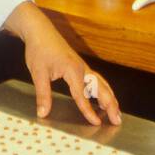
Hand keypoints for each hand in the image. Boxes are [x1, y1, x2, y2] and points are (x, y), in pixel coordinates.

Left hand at [4, 2, 121, 126]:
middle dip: (111, 105)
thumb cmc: (39, 50)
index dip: (89, 111)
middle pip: (101, 89)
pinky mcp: (81, 67)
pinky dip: (104, 90)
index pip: (82, 95)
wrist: (40, 31)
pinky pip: (97, 80)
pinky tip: (104, 98)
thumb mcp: (38, 74)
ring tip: (116, 112)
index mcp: (73, 70)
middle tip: (117, 120)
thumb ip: (43, 95)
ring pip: (102, 84)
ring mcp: (83, 67)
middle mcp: (82, 69)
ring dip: (111, 98)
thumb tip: (43, 113)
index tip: (96, 123)